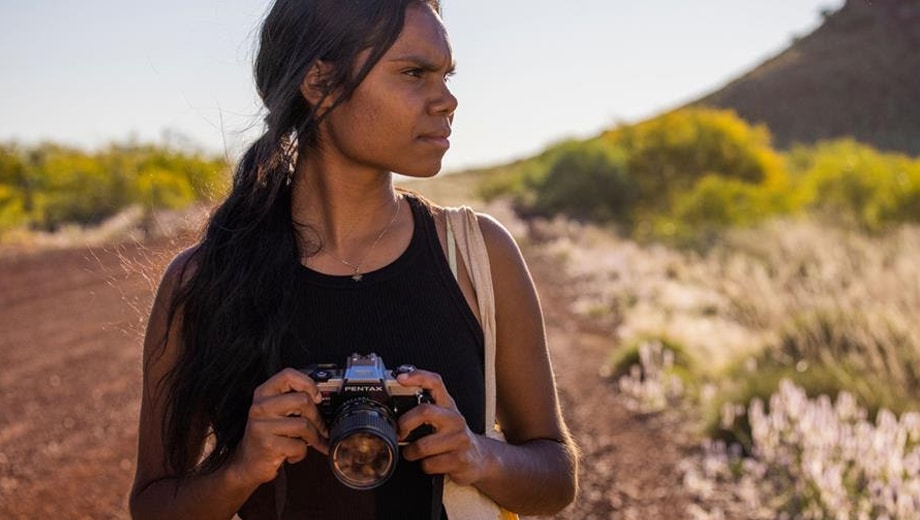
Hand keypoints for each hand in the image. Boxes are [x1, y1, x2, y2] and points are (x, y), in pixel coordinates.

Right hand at [227, 368, 329, 486]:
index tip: (317, 396)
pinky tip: (293, 455)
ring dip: (313, 438)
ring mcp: (262, 425)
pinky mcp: (267, 445)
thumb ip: (292, 400)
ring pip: (304, 425)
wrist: (247, 463)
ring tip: (310, 443)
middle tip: (321, 428)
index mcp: (264, 393)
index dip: (308, 383)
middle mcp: (261, 406)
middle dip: (317, 418)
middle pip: (303, 400)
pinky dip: (301, 453)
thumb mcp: (275, 412)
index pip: (288, 375)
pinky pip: (299, 446)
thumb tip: (323, 399)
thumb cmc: (267, 435)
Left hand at [396, 370, 488, 485]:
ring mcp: (458, 439)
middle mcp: (454, 419)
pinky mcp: (459, 459)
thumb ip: (423, 410)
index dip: (417, 377)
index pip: (435, 382)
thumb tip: (393, 411)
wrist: (480, 459)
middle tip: (399, 433)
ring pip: (423, 446)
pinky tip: (431, 463)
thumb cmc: (453, 437)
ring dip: (411, 453)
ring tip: (413, 453)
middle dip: (405, 424)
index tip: (400, 378)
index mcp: (447, 405)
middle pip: (425, 412)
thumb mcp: (442, 418)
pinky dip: (424, 466)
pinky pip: (430, 464)